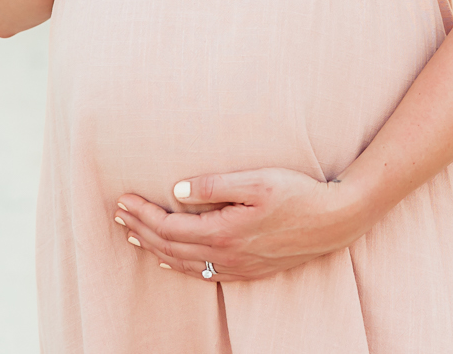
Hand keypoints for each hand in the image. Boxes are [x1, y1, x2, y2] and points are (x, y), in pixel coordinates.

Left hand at [112, 169, 370, 281]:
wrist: (334, 221)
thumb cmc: (297, 193)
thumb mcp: (255, 180)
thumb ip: (213, 185)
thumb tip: (176, 190)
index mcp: (223, 231)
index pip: (169, 226)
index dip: (143, 214)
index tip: (123, 200)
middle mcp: (225, 255)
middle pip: (170, 246)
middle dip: (141, 229)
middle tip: (118, 214)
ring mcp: (237, 266)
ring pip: (183, 263)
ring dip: (154, 248)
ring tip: (133, 234)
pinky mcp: (248, 270)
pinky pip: (202, 273)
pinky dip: (179, 265)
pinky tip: (169, 258)